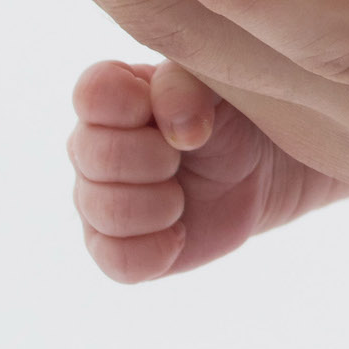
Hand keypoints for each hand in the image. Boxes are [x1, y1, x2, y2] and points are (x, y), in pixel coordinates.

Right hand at [68, 59, 348, 281]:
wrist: (258, 170)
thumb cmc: (228, 117)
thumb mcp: (217, 87)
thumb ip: (187, 87)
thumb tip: (180, 129)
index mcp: (108, 96)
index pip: (92, 94)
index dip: (132, 105)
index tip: (166, 114)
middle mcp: (89, 148)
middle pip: (96, 156)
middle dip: (156, 159)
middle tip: (183, 156)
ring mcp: (96, 201)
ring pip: (105, 212)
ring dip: (161, 205)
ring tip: (183, 195)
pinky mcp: (117, 249)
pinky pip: (118, 260)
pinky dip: (157, 250)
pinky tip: (180, 232)